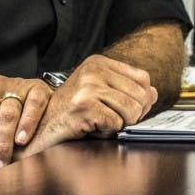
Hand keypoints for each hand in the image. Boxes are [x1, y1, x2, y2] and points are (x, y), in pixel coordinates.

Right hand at [21, 55, 156, 156]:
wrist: (40, 127)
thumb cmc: (70, 112)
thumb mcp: (100, 94)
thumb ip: (127, 90)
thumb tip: (153, 93)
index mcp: (99, 63)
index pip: (142, 78)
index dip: (143, 98)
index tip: (132, 109)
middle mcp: (93, 71)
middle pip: (140, 95)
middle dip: (133, 115)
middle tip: (114, 120)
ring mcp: (87, 87)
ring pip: (131, 110)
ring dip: (120, 124)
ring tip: (101, 123)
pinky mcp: (83, 106)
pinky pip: (115, 123)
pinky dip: (106, 132)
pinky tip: (91, 127)